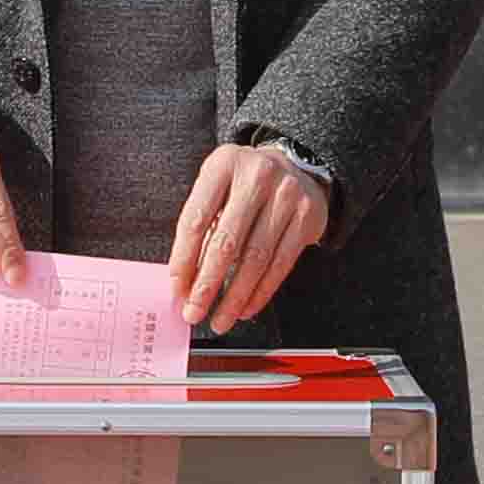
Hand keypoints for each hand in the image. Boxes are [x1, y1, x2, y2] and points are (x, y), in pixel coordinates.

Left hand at [165, 142, 331, 336]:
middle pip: (226, 242)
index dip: (183, 259)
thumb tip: (184, 281)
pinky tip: (246, 308)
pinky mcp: (306, 217)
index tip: (177, 289)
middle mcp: (257, 176)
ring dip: (234, 297)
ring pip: (255, 258)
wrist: (295, 164)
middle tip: (194, 312)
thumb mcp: (218, 187)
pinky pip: (280, 264)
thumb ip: (202, 225)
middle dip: (207, 285)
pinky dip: (261, 292)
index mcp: (224, 164)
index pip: (196, 219)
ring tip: (220, 319)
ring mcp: (286, 195)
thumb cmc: (244, 183)